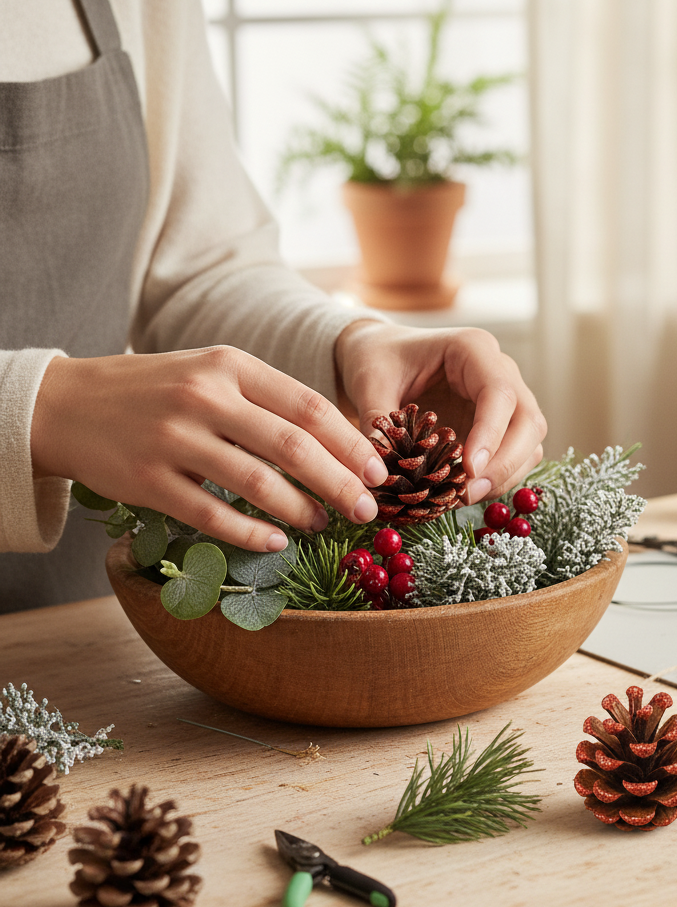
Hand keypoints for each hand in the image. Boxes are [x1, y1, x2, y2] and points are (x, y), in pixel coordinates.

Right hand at [31, 346, 387, 550]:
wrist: (67, 405)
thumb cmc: (158, 390)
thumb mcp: (213, 373)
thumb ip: (268, 399)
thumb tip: (340, 442)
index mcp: (230, 366)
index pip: (308, 407)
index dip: (351, 444)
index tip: (379, 471)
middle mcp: (204, 397)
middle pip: (293, 447)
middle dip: (340, 483)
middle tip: (367, 509)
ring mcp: (173, 440)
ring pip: (257, 484)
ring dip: (301, 510)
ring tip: (324, 523)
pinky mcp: (147, 482)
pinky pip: (212, 515)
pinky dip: (252, 532)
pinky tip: (276, 540)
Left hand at [335, 321, 546, 503]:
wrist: (383, 355)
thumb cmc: (378, 359)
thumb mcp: (368, 382)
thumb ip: (376, 421)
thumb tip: (379, 469)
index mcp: (472, 349)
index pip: (500, 392)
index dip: (490, 434)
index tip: (470, 470)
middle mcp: (500, 371)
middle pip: (528, 421)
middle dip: (505, 463)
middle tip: (467, 494)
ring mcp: (507, 400)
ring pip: (530, 443)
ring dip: (504, 476)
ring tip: (462, 498)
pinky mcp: (502, 426)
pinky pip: (517, 457)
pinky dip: (498, 479)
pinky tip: (463, 492)